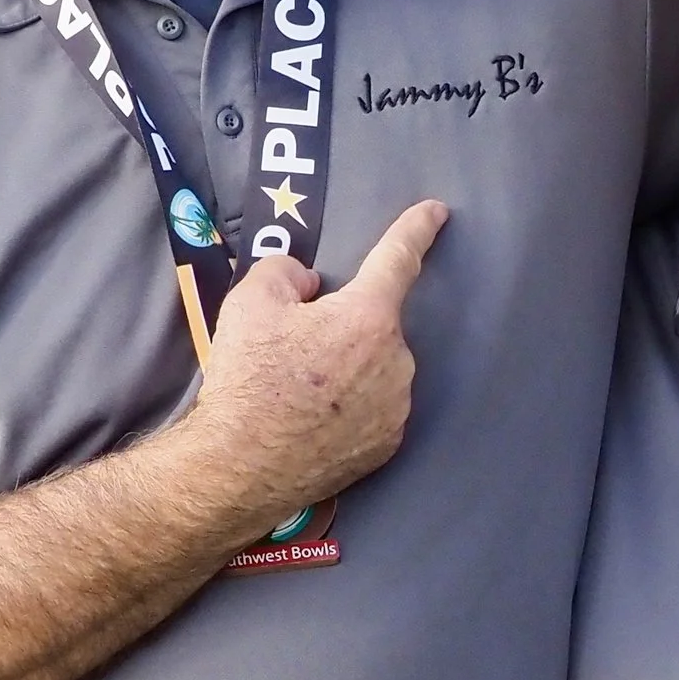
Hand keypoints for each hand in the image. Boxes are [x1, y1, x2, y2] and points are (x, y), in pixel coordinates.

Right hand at [185, 200, 449, 534]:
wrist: (241, 467)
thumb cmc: (248, 380)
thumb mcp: (250, 302)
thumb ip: (286, 272)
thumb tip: (307, 286)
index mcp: (368, 317)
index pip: (398, 259)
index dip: (416, 229)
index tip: (436, 212)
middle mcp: (397, 360)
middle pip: (373, 324)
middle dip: (342, 328)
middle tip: (294, 351)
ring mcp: (397, 407)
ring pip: (376, 367)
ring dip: (349, 368)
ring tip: (298, 393)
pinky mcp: (388, 445)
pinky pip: (375, 407)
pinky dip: (352, 406)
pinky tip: (314, 419)